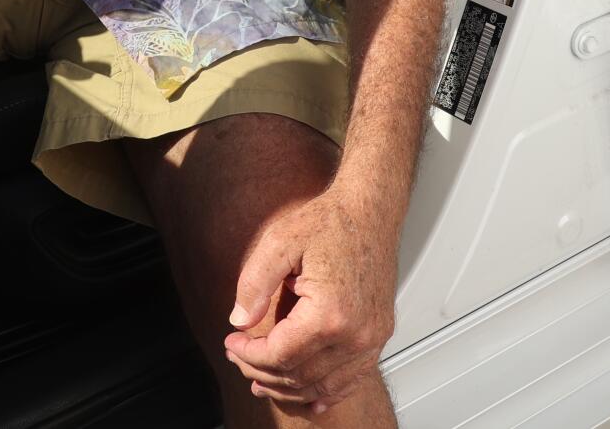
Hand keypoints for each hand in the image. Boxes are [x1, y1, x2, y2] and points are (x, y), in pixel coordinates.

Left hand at [222, 183, 397, 413]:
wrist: (370, 212)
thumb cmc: (329, 222)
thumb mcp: (279, 242)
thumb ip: (254, 284)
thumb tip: (239, 321)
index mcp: (329, 314)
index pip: (278, 354)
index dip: (247, 355)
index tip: (230, 343)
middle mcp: (355, 334)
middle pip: (298, 375)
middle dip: (261, 372)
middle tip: (238, 360)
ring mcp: (371, 338)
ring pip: (323, 385)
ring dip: (289, 388)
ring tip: (262, 381)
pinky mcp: (379, 335)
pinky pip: (352, 379)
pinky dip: (327, 392)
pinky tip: (310, 396)